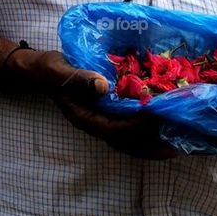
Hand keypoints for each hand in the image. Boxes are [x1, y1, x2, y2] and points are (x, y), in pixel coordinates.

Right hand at [12, 49, 176, 159]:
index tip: (155, 119)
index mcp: (83, 117)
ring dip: (152, 143)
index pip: (113, 129)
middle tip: (177, 146)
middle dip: (151, 146)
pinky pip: (127, 129)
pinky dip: (145, 132)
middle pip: (125, 143)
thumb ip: (79, 79)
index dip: (136, 127)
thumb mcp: (58, 70)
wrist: (39, 71)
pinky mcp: (105, 114)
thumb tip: (103, 86)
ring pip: (128, 140)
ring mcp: (100, 121)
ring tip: (177, 144)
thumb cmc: (48, 69)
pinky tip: (161, 127)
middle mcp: (94, 124)